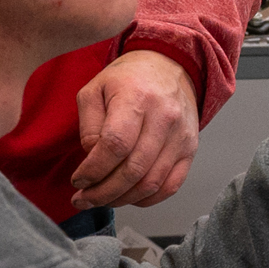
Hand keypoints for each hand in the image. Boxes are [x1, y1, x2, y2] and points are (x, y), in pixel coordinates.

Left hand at [72, 49, 201, 206]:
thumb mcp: (94, 90)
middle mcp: (164, 118)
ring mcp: (181, 136)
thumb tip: (93, 159)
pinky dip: (147, 199)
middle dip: (102, 192)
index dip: (93, 170)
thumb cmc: (129, 79)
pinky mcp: (190, 149)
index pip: (115, 145)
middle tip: (83, 199)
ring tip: (101, 200)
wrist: (169, 67)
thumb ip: (88, 125)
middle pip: (133, 170)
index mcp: (137, 98)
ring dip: (122, 199)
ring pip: (151, 183)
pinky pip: (171, 185)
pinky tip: (128, 197)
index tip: (78, 179)